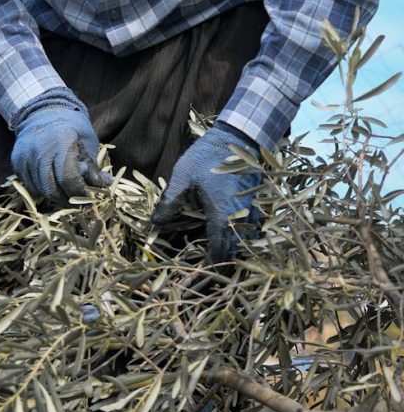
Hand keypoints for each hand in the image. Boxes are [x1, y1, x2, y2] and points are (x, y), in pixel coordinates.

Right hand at [10, 88, 111, 203]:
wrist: (42, 110)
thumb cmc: (70, 125)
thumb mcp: (87, 139)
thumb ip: (93, 165)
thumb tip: (103, 186)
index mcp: (62, 141)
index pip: (68, 178)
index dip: (79, 192)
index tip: (89, 197)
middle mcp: (40, 149)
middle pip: (51, 188)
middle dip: (67, 200)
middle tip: (79, 203)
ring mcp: (26, 156)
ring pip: (39, 190)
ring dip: (55, 198)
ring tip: (67, 196)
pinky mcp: (17, 161)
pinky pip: (29, 185)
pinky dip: (42, 190)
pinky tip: (52, 185)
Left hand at [151, 122, 259, 262]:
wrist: (237, 137)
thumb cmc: (207, 156)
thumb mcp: (183, 176)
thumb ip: (170, 201)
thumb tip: (155, 223)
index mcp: (221, 213)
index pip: (218, 249)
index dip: (210, 264)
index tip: (200, 274)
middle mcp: (240, 216)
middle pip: (236, 251)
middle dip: (223, 263)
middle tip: (208, 270)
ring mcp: (250, 209)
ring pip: (247, 241)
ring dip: (235, 252)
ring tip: (220, 258)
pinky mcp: (255, 202)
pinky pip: (253, 228)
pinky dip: (244, 238)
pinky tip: (232, 237)